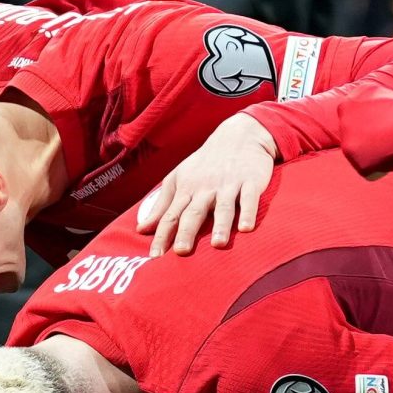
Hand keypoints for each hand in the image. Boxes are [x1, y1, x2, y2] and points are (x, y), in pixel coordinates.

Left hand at [135, 113, 277, 254]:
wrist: (238, 136)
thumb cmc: (204, 164)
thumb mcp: (178, 179)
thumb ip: (161, 205)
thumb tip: (141, 229)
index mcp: (186, 189)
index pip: (170, 215)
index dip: (162, 235)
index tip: (155, 256)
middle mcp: (205, 188)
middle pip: (194, 212)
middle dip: (187, 231)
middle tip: (181, 252)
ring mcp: (228, 184)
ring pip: (223, 207)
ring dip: (220, 225)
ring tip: (218, 244)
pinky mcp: (250, 182)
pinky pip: (249, 199)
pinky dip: (248, 212)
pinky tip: (247, 228)